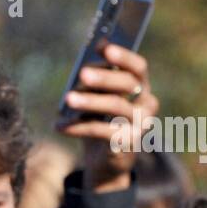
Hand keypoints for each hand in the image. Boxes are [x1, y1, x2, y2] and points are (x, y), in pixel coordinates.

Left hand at [56, 44, 159, 190]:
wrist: (107, 159)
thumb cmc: (101, 119)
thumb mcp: (98, 98)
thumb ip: (94, 83)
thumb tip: (81, 70)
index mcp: (141, 86)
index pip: (138, 67)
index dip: (123, 56)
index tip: (104, 47)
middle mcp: (147, 103)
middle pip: (128, 84)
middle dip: (104, 77)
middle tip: (83, 74)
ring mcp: (141, 124)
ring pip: (116, 107)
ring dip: (89, 101)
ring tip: (68, 98)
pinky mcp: (128, 143)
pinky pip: (101, 131)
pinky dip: (78, 127)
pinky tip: (60, 126)